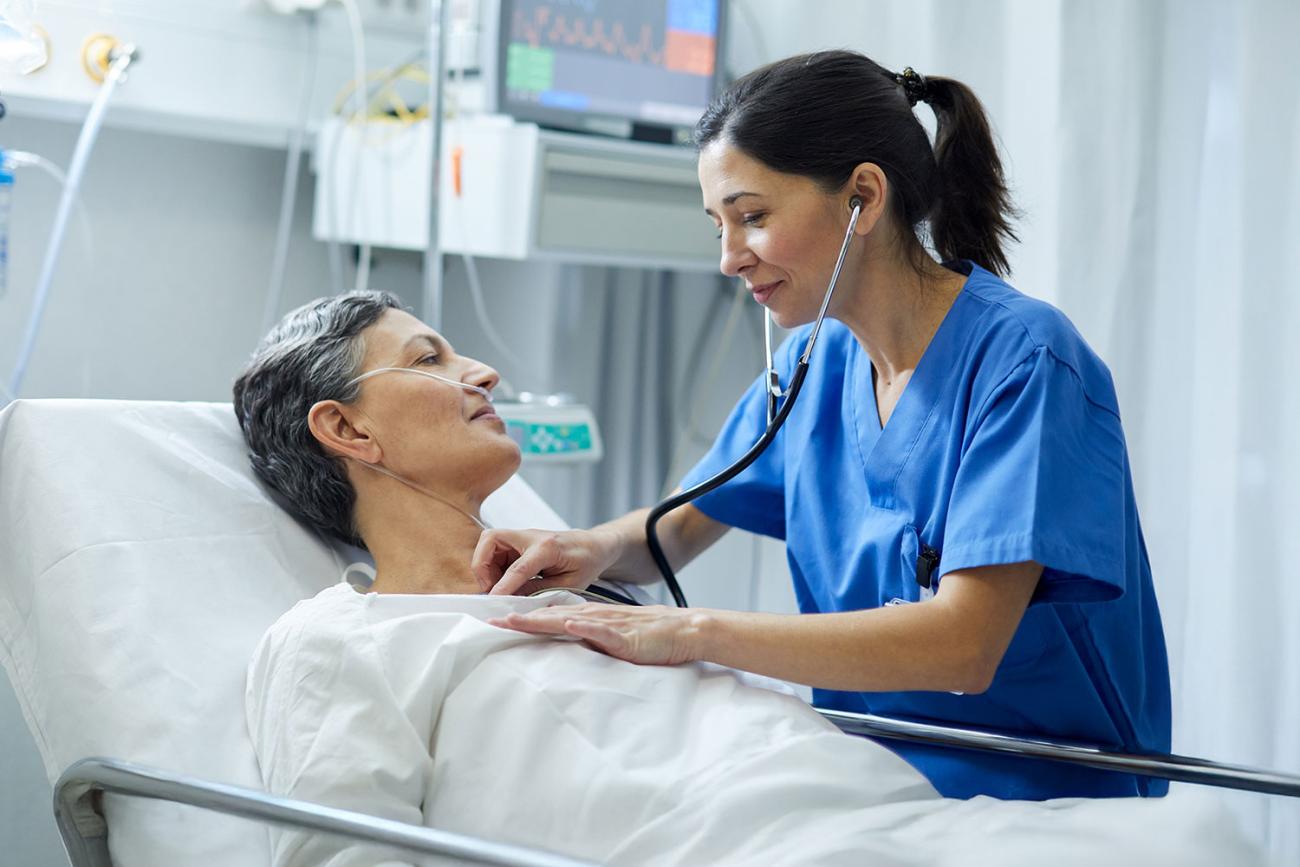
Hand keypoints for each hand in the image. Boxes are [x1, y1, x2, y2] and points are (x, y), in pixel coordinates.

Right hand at [472, 527, 618, 595]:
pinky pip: (495, 550)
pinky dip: (493, 566)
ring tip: (499, 586)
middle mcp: (531, 536)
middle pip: (491, 539)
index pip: (518, 568)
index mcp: (548, 547)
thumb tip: (512, 599)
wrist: (594, 545)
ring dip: (486, 566)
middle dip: (482, 564)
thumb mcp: (569, 584)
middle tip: (491, 588)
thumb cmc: (586, 563)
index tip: (493, 601)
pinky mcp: (518, 541)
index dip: (502, 586)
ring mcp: (523, 536)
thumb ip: (540, 591)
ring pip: (488, 543)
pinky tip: (506, 580)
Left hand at [487, 604, 705, 665]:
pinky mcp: (625, 637)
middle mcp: (594, 617)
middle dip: (521, 619)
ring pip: (569, 620)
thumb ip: (588, 641)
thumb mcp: (611, 639)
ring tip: (516, 620)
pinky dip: (584, 627)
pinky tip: (568, 625)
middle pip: (551, 616)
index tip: (497, 621)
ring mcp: (609, 625)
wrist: (681, 630)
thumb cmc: (647, 637)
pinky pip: (602, 631)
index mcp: (589, 618)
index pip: (550, 617)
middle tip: (491, 620)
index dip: (524, 618)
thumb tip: (565, 646)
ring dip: (541, 620)